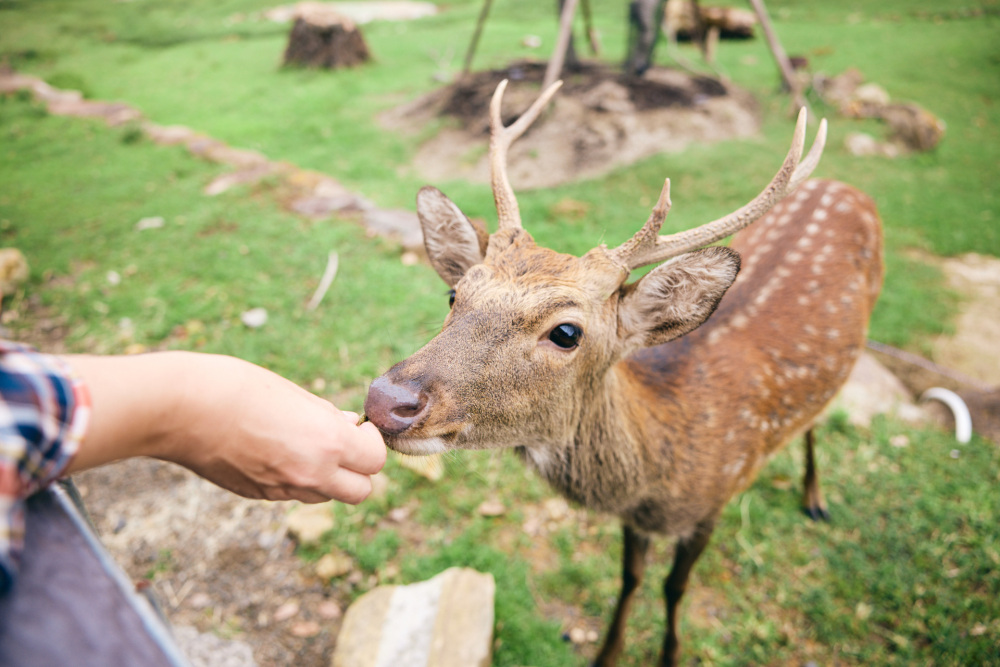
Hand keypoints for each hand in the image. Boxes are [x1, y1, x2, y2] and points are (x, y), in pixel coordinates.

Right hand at [65, 352, 386, 503]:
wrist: (179, 408)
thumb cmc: (236, 387)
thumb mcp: (292, 393)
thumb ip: (326, 416)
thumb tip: (349, 424)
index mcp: (327, 442)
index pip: (376, 460)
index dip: (371, 442)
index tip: (358, 427)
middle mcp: (310, 473)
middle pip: (361, 491)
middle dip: (358, 469)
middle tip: (341, 443)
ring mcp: (282, 489)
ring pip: (326, 495)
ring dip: (328, 477)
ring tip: (304, 445)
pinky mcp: (257, 495)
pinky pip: (292, 494)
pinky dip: (296, 479)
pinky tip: (274, 451)